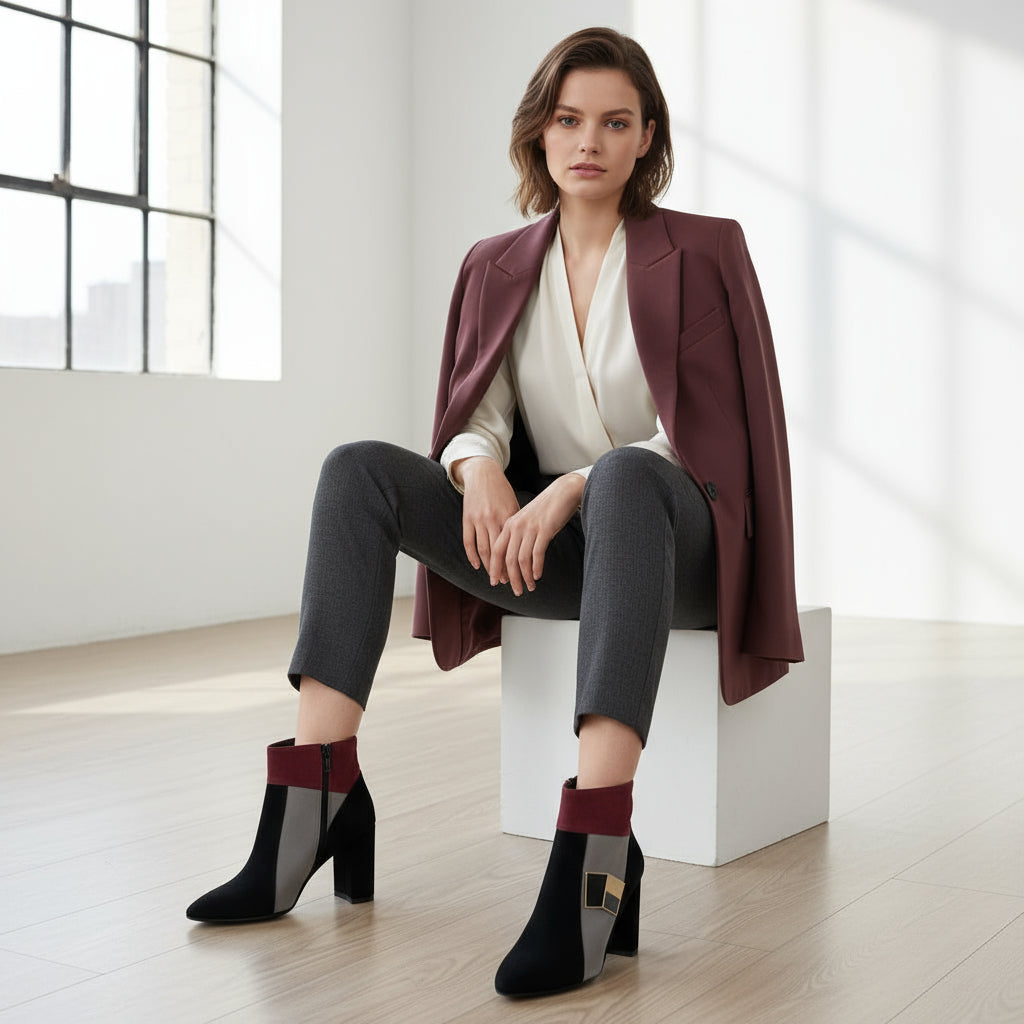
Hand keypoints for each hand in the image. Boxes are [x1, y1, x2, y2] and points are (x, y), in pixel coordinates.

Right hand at [452, 456, 519, 576]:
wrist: (483, 473)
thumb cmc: (502, 490)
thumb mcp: (513, 504)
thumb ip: (517, 523)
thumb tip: (525, 543)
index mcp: (508, 516)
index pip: (512, 545)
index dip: (515, 562)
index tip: (520, 575)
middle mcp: (493, 519)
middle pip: (498, 551)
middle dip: (502, 569)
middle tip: (507, 583)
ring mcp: (478, 519)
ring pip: (483, 549)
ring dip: (488, 567)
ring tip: (494, 578)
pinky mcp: (467, 518)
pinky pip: (468, 541)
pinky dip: (472, 556)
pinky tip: (477, 566)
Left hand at [490, 473, 584, 595]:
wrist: (563, 491)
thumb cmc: (547, 508)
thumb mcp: (528, 520)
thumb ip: (520, 536)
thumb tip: (516, 559)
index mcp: (510, 524)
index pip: (496, 550)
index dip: (495, 569)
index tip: (496, 582)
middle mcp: (516, 526)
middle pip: (507, 558)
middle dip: (511, 578)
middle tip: (516, 591)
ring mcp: (530, 528)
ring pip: (522, 559)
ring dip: (525, 577)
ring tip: (530, 587)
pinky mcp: (544, 530)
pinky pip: (537, 554)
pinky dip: (536, 567)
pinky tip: (538, 576)